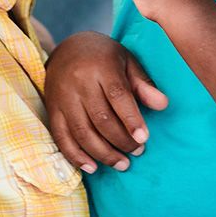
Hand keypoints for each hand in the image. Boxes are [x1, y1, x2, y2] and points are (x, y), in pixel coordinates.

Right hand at [41, 31, 168, 173]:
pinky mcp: (52, 110)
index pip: (117, 96)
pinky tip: (92, 167)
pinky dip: (76, 156)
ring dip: (103, 153)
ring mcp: (63, 98)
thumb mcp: (126, 61)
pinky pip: (62, 137)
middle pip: (100, 119)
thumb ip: (143, 84)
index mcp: (101, 67)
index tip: (144, 138)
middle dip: (121, 140)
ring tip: (121, 164)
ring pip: (82, 132)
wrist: (67, 49)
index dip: (131, 119)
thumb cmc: (104, 57)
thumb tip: (163, 105)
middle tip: (137, 152)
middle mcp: (79, 83)